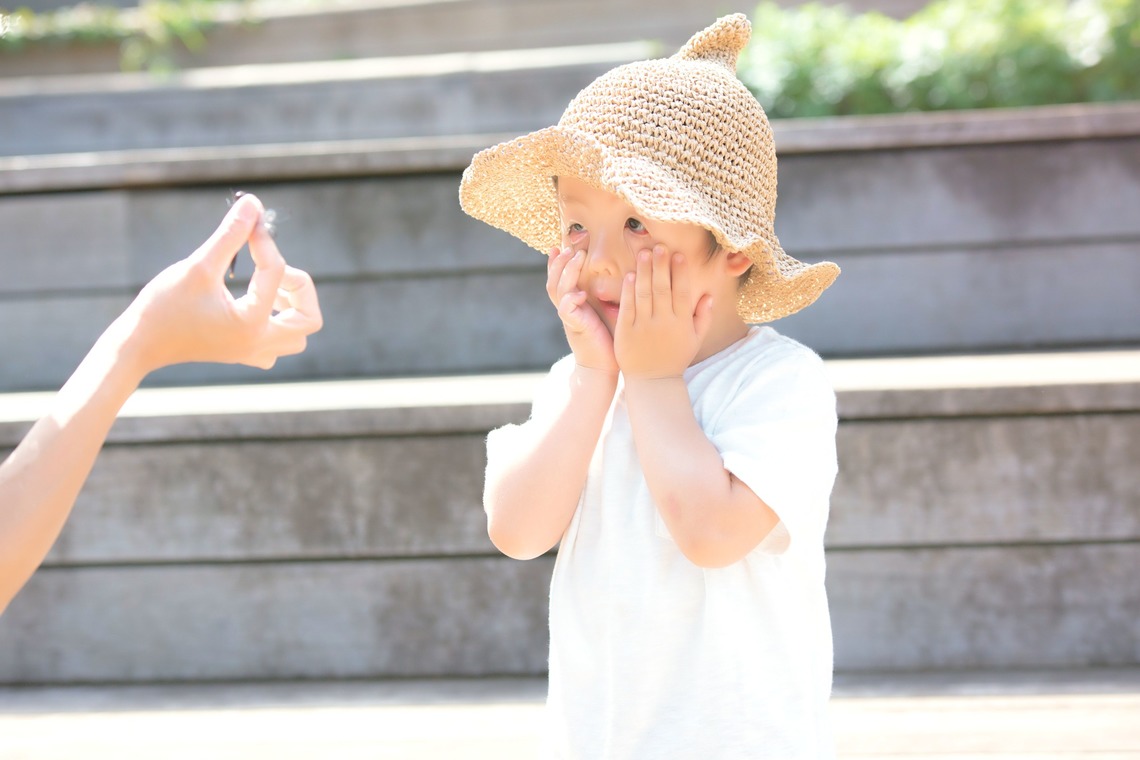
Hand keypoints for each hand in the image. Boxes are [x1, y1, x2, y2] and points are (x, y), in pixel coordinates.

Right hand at [116, 193, 322, 375]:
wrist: (138, 344)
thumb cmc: (163, 306)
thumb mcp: (198, 266)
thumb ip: (230, 234)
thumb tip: (253, 202)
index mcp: (252, 324)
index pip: (278, 273)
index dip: (264, 240)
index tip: (249, 223)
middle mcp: (259, 343)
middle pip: (310, 318)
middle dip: (299, 287)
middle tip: (275, 270)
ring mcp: (252, 353)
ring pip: (298, 335)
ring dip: (292, 307)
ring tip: (265, 286)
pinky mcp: (242, 353)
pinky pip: (278, 342)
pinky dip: (277, 321)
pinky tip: (252, 302)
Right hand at [546, 246, 617, 374]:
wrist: (605, 367)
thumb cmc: (610, 338)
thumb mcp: (607, 310)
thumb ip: (605, 293)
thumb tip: (621, 271)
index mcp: (574, 304)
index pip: (559, 279)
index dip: (557, 263)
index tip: (561, 245)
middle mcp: (568, 310)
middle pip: (553, 281)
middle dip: (559, 263)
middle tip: (568, 247)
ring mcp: (570, 319)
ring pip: (558, 291)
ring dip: (566, 273)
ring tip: (576, 258)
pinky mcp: (576, 328)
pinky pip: (566, 311)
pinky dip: (571, 300)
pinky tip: (580, 292)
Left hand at [614, 245, 711, 379]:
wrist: (652, 382)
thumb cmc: (675, 358)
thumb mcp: (694, 340)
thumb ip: (703, 317)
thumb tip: (709, 295)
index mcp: (682, 323)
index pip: (682, 292)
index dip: (680, 273)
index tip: (678, 255)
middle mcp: (664, 323)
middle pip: (663, 289)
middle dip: (661, 266)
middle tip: (659, 246)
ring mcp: (644, 327)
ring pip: (645, 294)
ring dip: (644, 272)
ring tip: (643, 253)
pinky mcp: (626, 332)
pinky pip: (628, 307)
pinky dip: (629, 291)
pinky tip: (630, 276)